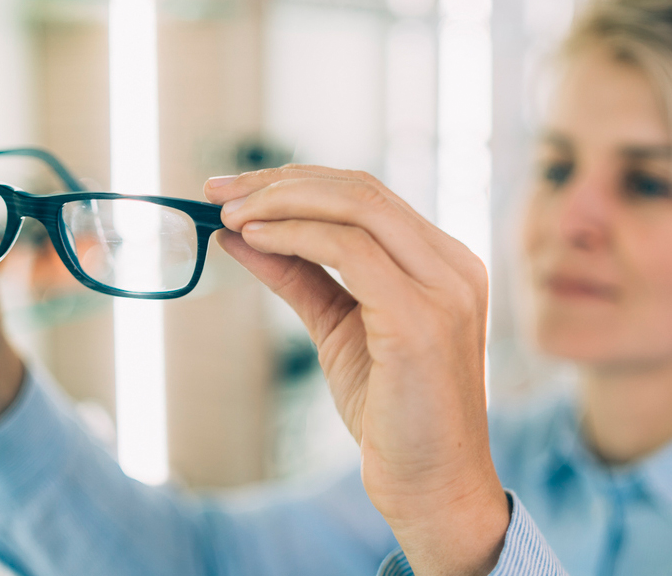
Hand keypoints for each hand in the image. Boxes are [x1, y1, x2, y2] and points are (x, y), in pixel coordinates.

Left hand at [205, 166, 508, 575]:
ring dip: (281, 202)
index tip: (236, 189)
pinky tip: (254, 239)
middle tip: (216, 190)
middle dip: (280, 182)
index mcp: (445, 264)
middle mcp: (454, 266)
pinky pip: (350, 251)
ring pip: (357, 208)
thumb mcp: (340, 330)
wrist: (433, 488)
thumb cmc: (394, 416)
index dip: (297, 181)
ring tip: (228, 214)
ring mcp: (445, 290)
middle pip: (362, 190)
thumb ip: (300, 276)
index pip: (369, 196)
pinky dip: (295, 236)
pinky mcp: (421, 320)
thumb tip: (240, 232)